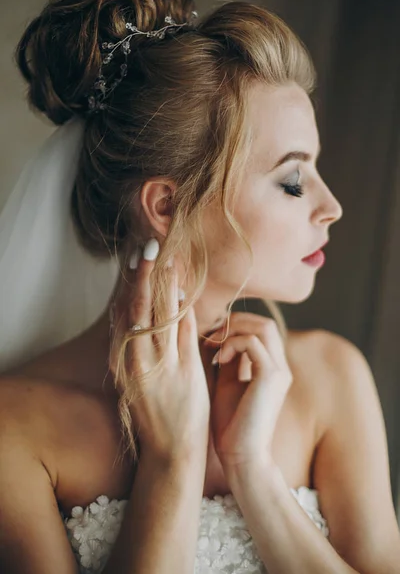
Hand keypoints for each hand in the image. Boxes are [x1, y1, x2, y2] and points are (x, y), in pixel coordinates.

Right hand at [109, 240, 209, 462]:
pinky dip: (183, 307)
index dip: (132, 283)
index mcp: (123, 361)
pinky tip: (185, 288)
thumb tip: (138, 314)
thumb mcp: (136, 379)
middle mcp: (137, 359)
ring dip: (166, 282)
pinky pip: (184, 330)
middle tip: (151, 244)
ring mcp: (161, 364)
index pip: (126, 312)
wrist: (172, 451)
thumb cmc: (155, 414)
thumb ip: (137, 348)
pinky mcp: (184, 371)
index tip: (137, 257)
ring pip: (161, 312)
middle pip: (140, 306)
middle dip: (146, 273)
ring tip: (168, 256)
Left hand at [204, 313, 292, 469]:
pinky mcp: (271, 377)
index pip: (261, 329)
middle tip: (212, 334)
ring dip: (234, 330)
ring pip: (263, 327)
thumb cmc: (230, 424)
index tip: (211, 336)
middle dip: (235, 321)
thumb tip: (217, 334)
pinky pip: (253, 342)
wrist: (240, 456)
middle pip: (265, 322)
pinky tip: (219, 359)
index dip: (236, 325)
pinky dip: (232, 344)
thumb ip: (228, 358)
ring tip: (214, 344)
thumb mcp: (226, 382)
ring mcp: (279, 371)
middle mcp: (280, 367)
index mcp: (272, 368)